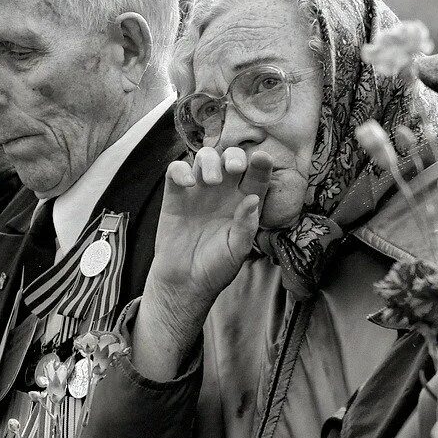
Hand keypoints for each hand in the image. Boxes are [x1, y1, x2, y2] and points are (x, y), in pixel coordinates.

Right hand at [135, 148, 271, 379]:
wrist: (185, 281)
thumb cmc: (216, 267)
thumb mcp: (238, 250)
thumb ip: (246, 226)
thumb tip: (253, 200)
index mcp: (244, 202)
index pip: (256, 176)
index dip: (260, 164)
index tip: (262, 159)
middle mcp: (223, 193)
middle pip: (230, 159)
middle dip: (234, 157)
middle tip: (234, 169)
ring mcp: (198, 192)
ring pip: (205, 159)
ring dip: (209, 161)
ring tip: (211, 181)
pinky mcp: (175, 196)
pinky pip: (176, 171)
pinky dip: (181, 170)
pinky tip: (187, 183)